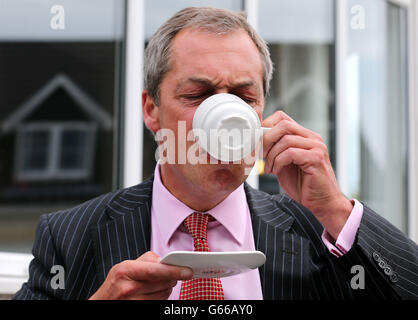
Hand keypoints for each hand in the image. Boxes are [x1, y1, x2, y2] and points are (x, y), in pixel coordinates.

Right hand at [89, 251, 192, 299]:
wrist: (102, 303)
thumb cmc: (115, 283)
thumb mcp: (124, 267)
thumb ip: (146, 261)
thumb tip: (167, 261)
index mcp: (125, 270)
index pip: (155, 271)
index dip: (174, 271)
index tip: (188, 271)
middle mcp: (128, 288)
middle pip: (162, 283)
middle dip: (172, 278)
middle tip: (174, 275)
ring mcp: (133, 302)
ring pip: (163, 294)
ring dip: (167, 289)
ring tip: (160, 284)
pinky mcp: (139, 310)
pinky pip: (159, 303)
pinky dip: (161, 298)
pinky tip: (155, 294)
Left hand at [262, 111, 352, 238]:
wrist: (321, 204)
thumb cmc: (302, 185)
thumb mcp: (284, 163)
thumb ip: (275, 150)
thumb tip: (257, 141)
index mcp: (305, 136)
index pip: (282, 118)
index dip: (265, 127)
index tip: (257, 142)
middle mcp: (312, 138)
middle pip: (284, 125)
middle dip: (266, 139)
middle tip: (260, 154)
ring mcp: (316, 147)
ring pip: (286, 140)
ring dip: (272, 155)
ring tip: (269, 168)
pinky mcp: (316, 158)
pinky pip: (290, 153)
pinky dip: (278, 162)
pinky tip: (276, 172)